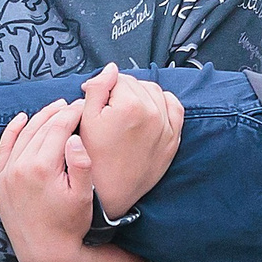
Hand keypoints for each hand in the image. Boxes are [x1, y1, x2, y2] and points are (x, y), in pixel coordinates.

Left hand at [0, 99, 146, 261]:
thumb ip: (81, 165)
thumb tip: (74, 137)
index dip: (73, 113)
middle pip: (41, 128)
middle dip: (59, 112)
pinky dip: (12, 132)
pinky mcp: (0, 182)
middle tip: (74, 104)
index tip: (85, 106)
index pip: (58, 128)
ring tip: (56, 108)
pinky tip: (22, 118)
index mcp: (42, 167)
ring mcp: (7, 174)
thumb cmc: (70, 226)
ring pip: (23, 135)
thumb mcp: (83, 197)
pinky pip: (4, 149)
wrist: (45, 253)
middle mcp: (20, 166)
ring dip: (39, 118)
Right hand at [75, 63, 183, 218]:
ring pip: (156, 93)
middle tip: (109, 108)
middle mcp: (153, 113)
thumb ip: (98, 88)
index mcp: (131, 105)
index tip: (95, 99)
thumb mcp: (86, 119)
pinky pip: (175, 109)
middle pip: (138, 84)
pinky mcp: (173, 140)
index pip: (119, 79)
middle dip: (122, 91)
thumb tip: (110, 69)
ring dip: (142, 95)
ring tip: (126, 110)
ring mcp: (166, 127)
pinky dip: (164, 104)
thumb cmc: (93, 158)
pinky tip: (150, 110)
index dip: (104, 87)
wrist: (108, 193)